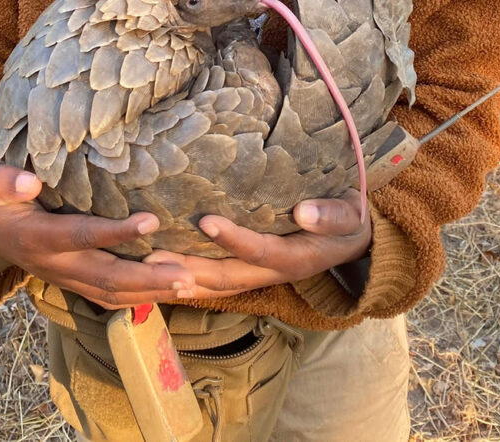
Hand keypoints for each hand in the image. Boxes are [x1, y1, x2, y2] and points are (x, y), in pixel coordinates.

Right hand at [0, 161, 194, 308]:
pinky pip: (111, 298)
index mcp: (37, 238)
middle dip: (149, 278)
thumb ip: (3, 181)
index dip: (115, 232)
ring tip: (192, 286)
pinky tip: (173, 292)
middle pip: (107, 277)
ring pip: (113, 294)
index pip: (81, 236)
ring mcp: (67, 279)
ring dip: (154, 292)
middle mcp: (55, 265)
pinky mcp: (76, 283)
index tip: (151, 221)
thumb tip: (30, 182)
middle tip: (188, 275)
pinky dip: (144, 298)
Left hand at [143, 188, 370, 298]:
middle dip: (188, 268)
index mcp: (297, 258)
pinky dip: (188, 276)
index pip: (261, 251)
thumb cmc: (349, 222)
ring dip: (180, 277)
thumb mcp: (351, 216)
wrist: (353, 241)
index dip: (234, 239)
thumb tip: (304, 213)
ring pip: (215, 285)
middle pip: (225, 277)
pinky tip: (161, 266)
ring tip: (145, 264)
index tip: (206, 221)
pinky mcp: (249, 271)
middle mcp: (272, 274)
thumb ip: (332, 215)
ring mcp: (259, 276)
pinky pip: (215, 280)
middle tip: (152, 255)